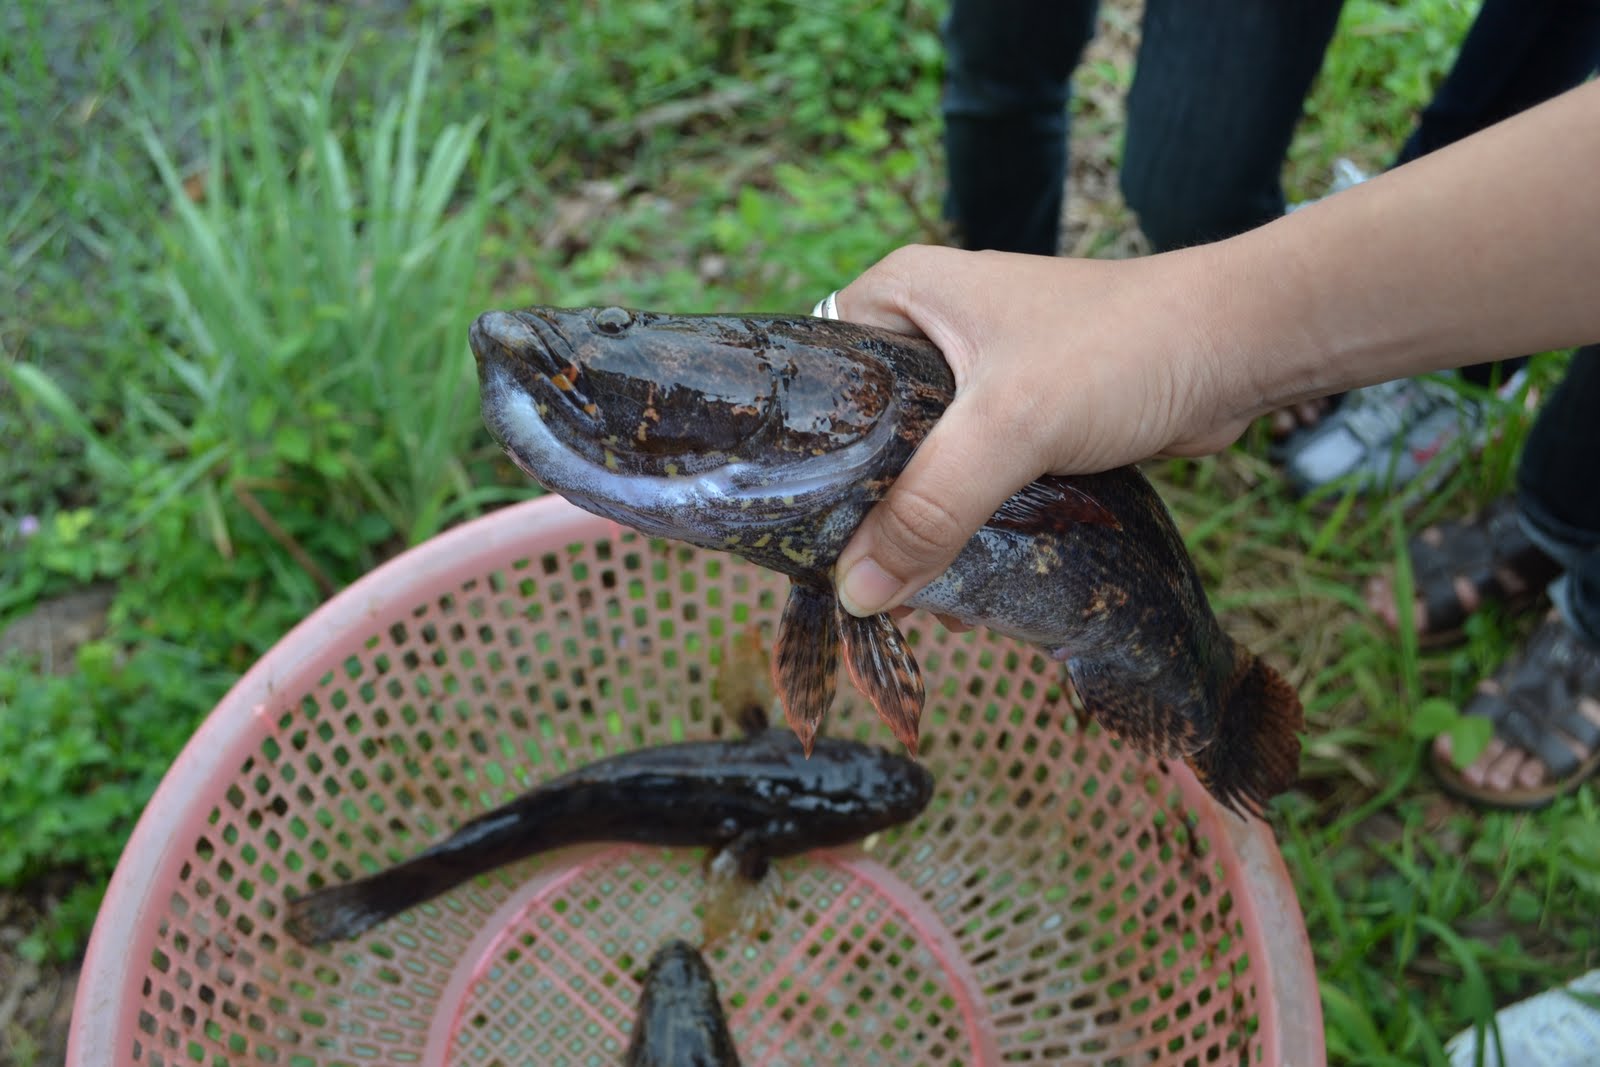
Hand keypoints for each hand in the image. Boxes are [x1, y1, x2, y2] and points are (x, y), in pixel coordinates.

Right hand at [829, 244, 1245, 616]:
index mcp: (902, 294)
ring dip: (916, 526)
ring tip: (905, 593)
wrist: (1238, 348)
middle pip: (863, 432)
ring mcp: (978, 375)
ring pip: (920, 464)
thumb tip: (855, 593)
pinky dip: (963, 524)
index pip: (815, 376)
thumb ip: (929, 507)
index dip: (799, 453)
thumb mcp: (1009, 425)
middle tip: (853, 580)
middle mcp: (931, 329)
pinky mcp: (1024, 417)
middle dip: (863, 508)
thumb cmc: (1122, 350)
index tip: (791, 527)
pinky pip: (969, 479)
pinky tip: (954, 577)